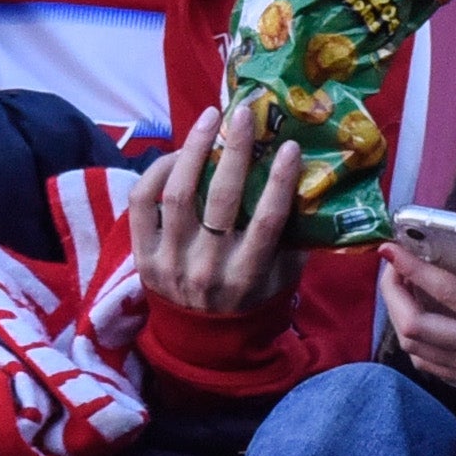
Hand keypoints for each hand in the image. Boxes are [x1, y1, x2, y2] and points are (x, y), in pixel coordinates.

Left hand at [130, 101, 306, 322]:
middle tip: (244, 115)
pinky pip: (143, 203)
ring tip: (209, 119)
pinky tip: (178, 153)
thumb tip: (313, 183)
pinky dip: (158, 171)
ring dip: (196, 149)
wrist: (200, 340)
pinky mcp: (142, 256)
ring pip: (177, 193)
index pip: (267, 222)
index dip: (281, 180)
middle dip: (236, 150)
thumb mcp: (281, 277)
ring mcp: (168, 262)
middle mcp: (205, 269)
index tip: (291, 146)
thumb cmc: (250, 296)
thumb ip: (295, 238)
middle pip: (220, 198)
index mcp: (246, 276)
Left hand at [383, 241, 455, 442]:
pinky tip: (420, 322)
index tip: (392, 247)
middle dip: (392, 292)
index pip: (448, 294)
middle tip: (390, 264)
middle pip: (414, 325)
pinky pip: (429, 364)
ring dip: (398, 315)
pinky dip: (413, 341)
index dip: (413, 269)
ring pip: (414, 347)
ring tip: (401, 286)